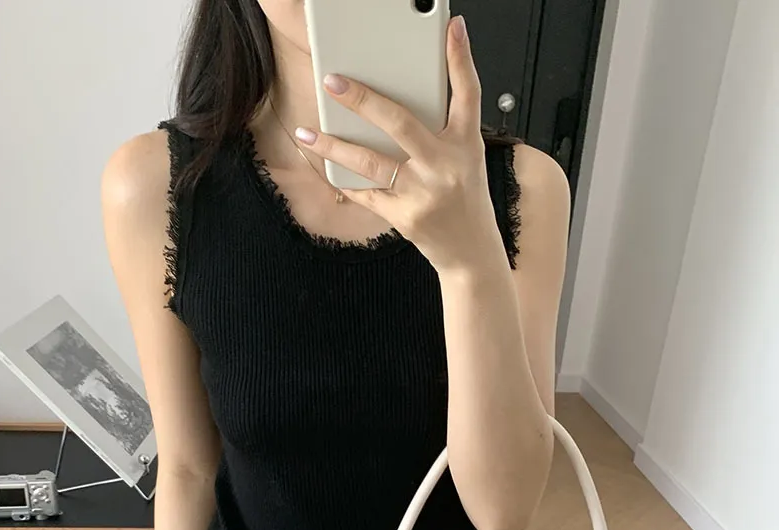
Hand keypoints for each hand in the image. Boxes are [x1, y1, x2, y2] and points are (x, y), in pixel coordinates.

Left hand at [294, 16, 504, 274]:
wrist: (470, 251)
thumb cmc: (464, 197)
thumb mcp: (467, 156)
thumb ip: (444, 125)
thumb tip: (412, 90)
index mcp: (465, 144)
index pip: (467, 93)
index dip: (460, 59)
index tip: (451, 28)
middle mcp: (444, 166)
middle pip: (400, 123)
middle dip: (363, 100)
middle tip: (333, 81)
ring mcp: (422, 193)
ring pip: (370, 162)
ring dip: (334, 147)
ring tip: (308, 132)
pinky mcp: (404, 217)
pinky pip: (367, 194)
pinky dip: (345, 180)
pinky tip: (325, 167)